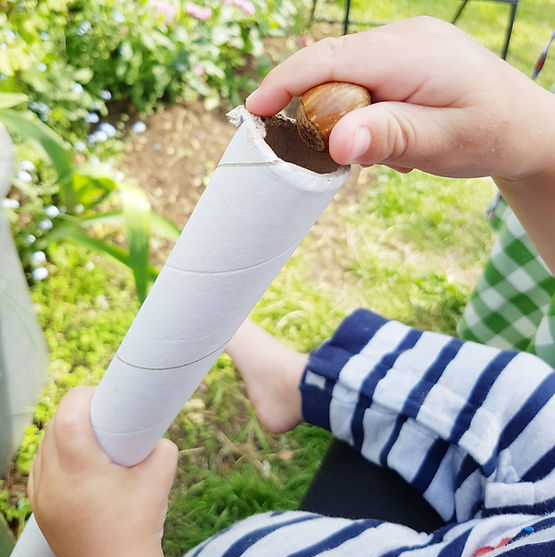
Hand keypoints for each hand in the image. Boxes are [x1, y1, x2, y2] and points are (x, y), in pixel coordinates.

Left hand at [27, 386, 182, 556]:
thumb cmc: (140, 525)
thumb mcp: (161, 474)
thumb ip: (159, 444)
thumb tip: (152, 432)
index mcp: (79, 469)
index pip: (69, 414)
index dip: (84, 395)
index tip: (103, 395)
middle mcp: (53, 481)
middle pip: (54, 426)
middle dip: (76, 410)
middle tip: (104, 413)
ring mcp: (42, 497)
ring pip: (43, 446)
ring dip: (64, 431)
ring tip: (91, 435)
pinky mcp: (41, 510)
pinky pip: (40, 468)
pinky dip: (56, 455)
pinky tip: (76, 459)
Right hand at [247, 17, 554, 180]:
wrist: (525, 126)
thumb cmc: (487, 135)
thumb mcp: (441, 143)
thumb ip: (391, 136)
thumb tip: (338, 142)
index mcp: (409, 53)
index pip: (330, 59)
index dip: (285, 82)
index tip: (254, 110)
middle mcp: (403, 38)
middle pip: (332, 65)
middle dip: (314, 107)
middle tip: (323, 152)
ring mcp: (406, 44)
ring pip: (347, 74)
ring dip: (346, 115)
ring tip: (388, 150)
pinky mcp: (407, 57)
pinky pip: (366, 78)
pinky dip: (364, 110)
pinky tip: (395, 135)